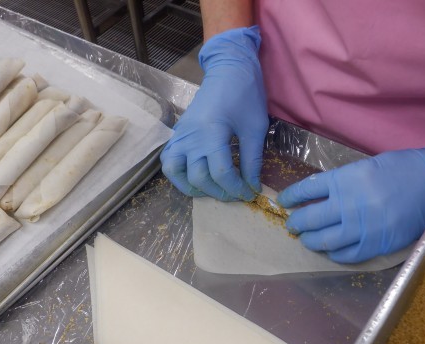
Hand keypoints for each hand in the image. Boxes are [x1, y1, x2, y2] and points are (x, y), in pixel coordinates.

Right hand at [160, 27, 267, 200]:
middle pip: (199, 178)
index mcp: (212, 133)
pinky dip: (178, 175)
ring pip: (177, 173)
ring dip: (194, 188)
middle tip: (236, 193)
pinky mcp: (177, 134)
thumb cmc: (245, 94)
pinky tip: (194, 178)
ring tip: (212, 190)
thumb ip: (253, 160)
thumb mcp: (255, 128)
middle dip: (220, 192)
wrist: (228, 69)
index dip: (237, 188)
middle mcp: (190, 137)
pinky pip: (168, 161)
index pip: (221, 173)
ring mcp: (180, 136)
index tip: (250, 193)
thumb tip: (253, 186)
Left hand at [277, 131, 424, 262]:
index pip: (306, 190)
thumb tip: (317, 198)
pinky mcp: (378, 244)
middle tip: (292, 225)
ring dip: (310, 241)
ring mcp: (364, 227)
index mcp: (346, 179)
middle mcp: (351, 204)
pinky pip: (347, 255)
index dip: (290, 197)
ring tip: (306, 239)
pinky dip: (334, 254)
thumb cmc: (403, 168)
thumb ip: (341, 182)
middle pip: (310, 218)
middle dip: (295, 223)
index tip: (284, 202)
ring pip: (325, 241)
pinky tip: (331, 250)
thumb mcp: (366, 166)